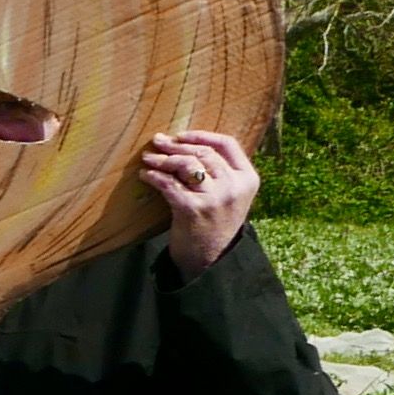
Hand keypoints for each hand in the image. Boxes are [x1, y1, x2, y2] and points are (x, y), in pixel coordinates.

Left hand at [142, 130, 257, 274]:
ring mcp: (215, 197)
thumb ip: (221, 171)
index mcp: (248, 178)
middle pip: (203, 153)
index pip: (227, 144)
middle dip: (176, 146)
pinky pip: (169, 184)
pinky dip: (154, 177)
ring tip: (148, 158)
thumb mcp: (230, 195)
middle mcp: (234, 186)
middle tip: (157, 142)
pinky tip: (145, 176)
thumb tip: (187, 143)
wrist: (210, 259)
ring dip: (162, 159)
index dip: (201, 136)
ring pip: (186, 165)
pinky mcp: (193, 209)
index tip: (180, 135)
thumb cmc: (215, 223)